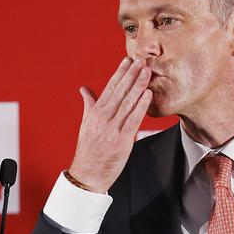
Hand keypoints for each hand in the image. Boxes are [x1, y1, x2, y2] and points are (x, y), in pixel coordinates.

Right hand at [68, 57, 152, 192]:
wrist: (87, 174)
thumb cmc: (89, 149)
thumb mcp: (86, 123)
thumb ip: (89, 104)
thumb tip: (84, 89)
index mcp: (95, 112)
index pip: (110, 87)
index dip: (120, 72)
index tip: (128, 60)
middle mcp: (102, 117)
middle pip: (120, 91)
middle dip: (131, 74)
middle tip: (141, 59)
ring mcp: (112, 128)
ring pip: (127, 102)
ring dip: (138, 85)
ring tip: (146, 71)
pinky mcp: (121, 140)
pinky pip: (133, 119)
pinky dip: (141, 106)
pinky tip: (148, 94)